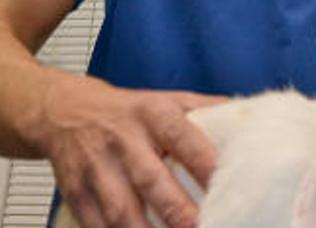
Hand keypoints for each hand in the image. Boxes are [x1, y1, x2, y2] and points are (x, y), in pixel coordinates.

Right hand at [30, 75, 226, 227]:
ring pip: (121, 209)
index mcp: (152, 114)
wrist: (62, 110)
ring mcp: (96, 168)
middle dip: (177, 211)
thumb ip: (207, 111)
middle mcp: (124, 140)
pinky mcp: (76, 192)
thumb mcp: (166, 100)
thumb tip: (253, 116)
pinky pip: (96, 225)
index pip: (184, 139)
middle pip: (150, 180)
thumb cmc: (127, 111)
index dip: (205, 165)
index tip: (228, 188)